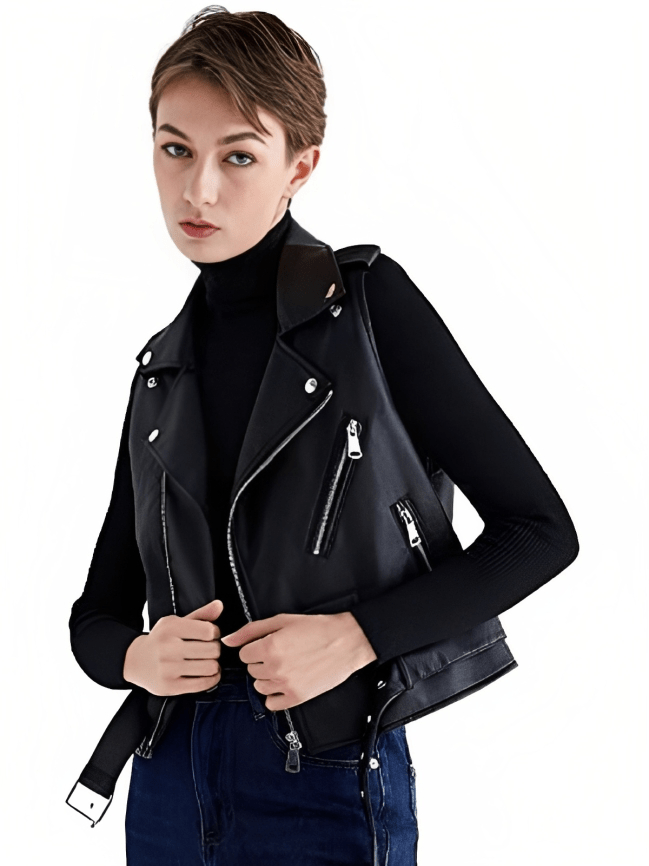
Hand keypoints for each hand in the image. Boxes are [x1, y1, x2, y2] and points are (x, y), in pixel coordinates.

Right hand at [123, 599, 223, 695]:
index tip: (211, 635)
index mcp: (171, 628)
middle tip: (210, 650)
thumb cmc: (161, 639)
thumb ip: (200, 614)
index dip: (215, 633)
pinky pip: (202, 684)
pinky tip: (209, 674)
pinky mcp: (169, 686)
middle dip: (216, 649)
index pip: (209, 631)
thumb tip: (219, 605)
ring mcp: (168, 669)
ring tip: (210, 662)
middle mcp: (168, 648)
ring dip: (215, 665)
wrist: (135, 661)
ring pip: (210, 667)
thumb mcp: (177, 622)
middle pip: (212, 650)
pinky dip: (212, 679)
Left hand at [221, 611, 377, 710]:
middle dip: (261, 661)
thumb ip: (251, 630)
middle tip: (280, 653)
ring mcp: (286, 685)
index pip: (244, 654)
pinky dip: (275, 694)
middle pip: (251, 670)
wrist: (346, 642)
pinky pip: (271, 703)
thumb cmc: (317, 628)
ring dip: (268, 677)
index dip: (255, 647)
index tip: (268, 644)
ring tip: (286, 666)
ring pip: (259, 686)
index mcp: (270, 647)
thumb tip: (228, 640)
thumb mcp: (282, 620)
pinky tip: (286, 681)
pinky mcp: (297, 697)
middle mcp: (275, 668)